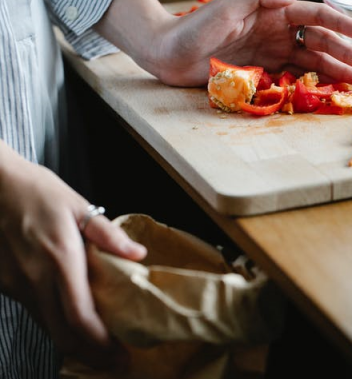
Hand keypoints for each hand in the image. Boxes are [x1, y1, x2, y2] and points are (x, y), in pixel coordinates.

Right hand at [0, 141, 146, 367]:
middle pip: (62, 333)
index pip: (80, 316)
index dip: (100, 342)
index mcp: (60, 258)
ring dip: (72, 341)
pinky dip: (54, 323)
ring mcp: (16, 283)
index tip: (119, 354)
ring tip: (96, 346)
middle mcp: (35, 278)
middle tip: (111, 360)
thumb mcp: (78, 206)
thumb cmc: (38, 192)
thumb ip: (108, 234)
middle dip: (88, 353)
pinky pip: (33, 311)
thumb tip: (137, 254)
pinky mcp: (5, 282)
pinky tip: (69, 319)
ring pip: (46, 327)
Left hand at [96, 0, 351, 87]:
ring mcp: (269, 54)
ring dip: (335, 73)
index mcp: (272, 13)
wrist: (170, 54)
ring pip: (309, 63)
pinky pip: (290, 78)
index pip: (314, 16)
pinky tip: (327, 91)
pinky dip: (309, 84)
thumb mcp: (225, 7)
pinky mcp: (259, 73)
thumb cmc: (193, 28)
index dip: (341, 25)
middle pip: (319, 43)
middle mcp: (275, 33)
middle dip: (346, 56)